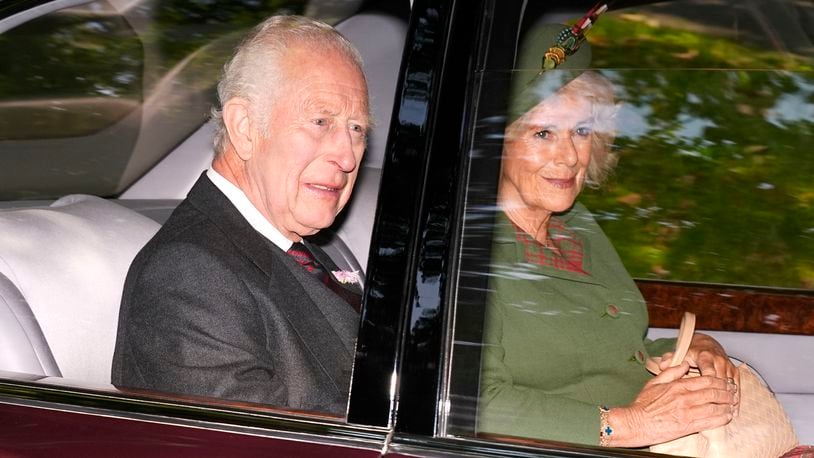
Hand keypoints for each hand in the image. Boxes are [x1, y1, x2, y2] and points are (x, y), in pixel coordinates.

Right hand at [606, 362, 737, 447]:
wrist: (636, 422)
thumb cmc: (643, 404)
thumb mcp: (654, 382)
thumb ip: (671, 372)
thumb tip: (685, 363)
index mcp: (678, 386)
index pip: (706, 380)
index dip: (720, 381)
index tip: (726, 382)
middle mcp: (685, 398)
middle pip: (714, 393)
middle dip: (727, 392)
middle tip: (734, 393)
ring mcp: (688, 412)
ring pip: (715, 407)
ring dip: (727, 405)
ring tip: (733, 404)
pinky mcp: (688, 426)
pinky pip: (710, 421)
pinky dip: (721, 418)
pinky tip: (727, 416)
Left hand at [659, 333, 739, 412]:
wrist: (705, 345)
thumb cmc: (689, 353)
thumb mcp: (678, 354)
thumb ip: (670, 360)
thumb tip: (662, 365)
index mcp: (704, 356)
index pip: (708, 373)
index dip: (708, 387)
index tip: (704, 400)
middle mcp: (718, 360)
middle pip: (722, 380)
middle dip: (720, 396)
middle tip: (717, 412)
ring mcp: (728, 365)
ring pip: (731, 384)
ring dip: (730, 399)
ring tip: (727, 414)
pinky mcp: (734, 371)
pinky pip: (737, 385)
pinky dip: (736, 398)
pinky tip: (734, 410)